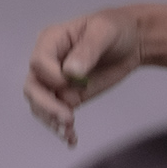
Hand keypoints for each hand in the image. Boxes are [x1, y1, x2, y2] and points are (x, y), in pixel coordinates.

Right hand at [24, 9, 143, 145]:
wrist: (132, 41)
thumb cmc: (115, 28)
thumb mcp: (103, 31)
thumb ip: (87, 50)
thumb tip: (71, 72)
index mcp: (51, 41)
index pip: (38, 62)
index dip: (52, 76)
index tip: (72, 80)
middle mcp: (48, 62)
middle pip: (33, 87)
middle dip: (46, 105)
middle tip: (67, 119)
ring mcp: (57, 81)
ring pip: (41, 104)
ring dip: (52, 120)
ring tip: (69, 133)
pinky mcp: (70, 96)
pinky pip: (58, 113)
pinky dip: (62, 128)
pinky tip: (72, 139)